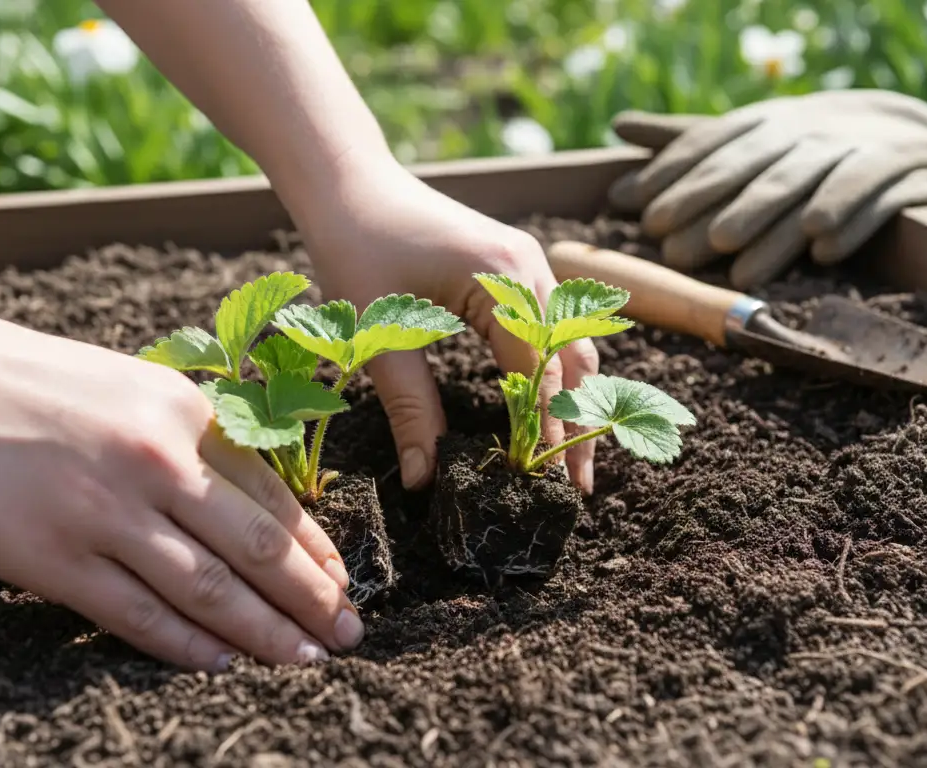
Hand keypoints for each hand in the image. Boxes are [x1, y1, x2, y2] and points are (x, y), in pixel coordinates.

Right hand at [0, 291, 361, 670]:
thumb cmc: (25, 380)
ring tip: (305, 659)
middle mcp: (158, 461)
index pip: (274, 494)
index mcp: (184, 410)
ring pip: (210, 590)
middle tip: (351, 633)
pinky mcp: (55, 558)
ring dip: (265, 633)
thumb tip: (250, 497)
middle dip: (314, 598)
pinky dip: (187, 646)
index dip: (316, 548)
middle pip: (260, 548)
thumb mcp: (129, 384)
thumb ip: (189, 435)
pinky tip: (222, 663)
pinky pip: (138, 615)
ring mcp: (107, 513)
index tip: (344, 581)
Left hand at [295, 162, 600, 493]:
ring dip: (572, 396)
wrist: (347, 181)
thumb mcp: (378, 334)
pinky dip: (555, 368)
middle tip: (579, 486)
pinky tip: (549, 403)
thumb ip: (409, 407)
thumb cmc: (356, 245)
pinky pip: (550, 325)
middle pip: (572, 359)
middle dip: (577, 421)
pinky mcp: (514, 267)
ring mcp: (528, 263)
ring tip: (571, 453)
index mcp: (503, 278)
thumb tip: (424, 479)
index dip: (545, 430)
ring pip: (568, 342)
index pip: (539, 372)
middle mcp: (530, 267)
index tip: (550, 484)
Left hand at [607, 90, 926, 287]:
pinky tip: (822, 248)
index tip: (632, 204)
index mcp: (786, 117)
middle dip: (709, 197)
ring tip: (730, 247)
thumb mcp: (768, 144)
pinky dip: (853, 217)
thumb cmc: (837, 156)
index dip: (676, 169)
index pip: (722, 138)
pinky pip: (886, 192)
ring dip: (770, 214)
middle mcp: (826, 123)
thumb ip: (697, 141)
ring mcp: (876, 141)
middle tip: (666, 237)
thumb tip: (619, 129)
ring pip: (813, 180)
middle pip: (759, 160)